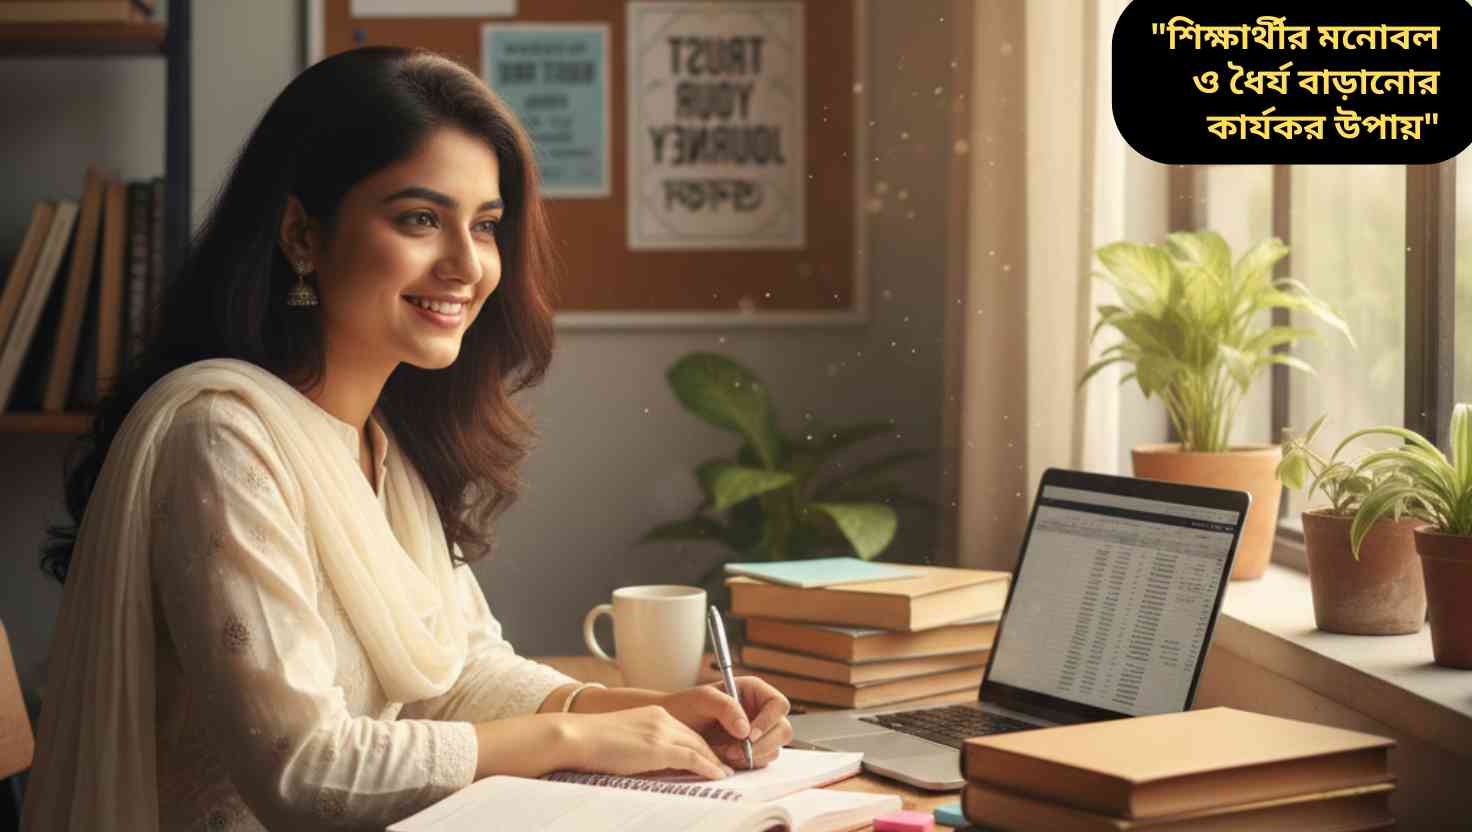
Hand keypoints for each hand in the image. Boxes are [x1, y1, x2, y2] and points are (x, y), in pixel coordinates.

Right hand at [561, 705, 733, 780]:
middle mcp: (662, 718)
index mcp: (653, 714)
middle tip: (726, 767)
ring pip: (699, 746)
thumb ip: (644, 745)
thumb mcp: (625, 738)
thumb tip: (655, 762)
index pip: (686, 731)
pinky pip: (693, 757)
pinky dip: (709, 767)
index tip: (712, 758)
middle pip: (697, 737)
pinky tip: (718, 776)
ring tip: (726, 774)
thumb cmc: (592, 743)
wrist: (577, 736)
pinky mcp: (658, 747)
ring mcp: (661, 731)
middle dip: (714, 753)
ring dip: (715, 762)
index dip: (702, 746)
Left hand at [660, 676, 792, 769]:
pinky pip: (761, 761)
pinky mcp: (752, 751)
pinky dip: (745, 764)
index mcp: (754, 691)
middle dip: (762, 745)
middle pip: (783, 730)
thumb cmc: (686, 707)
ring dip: (752, 756)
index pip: (778, 705)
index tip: (748, 735)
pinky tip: (725, 758)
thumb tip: (746, 729)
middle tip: (735, 752)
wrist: (672, 728)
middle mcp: (761, 711)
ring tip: (724, 753)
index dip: (769, 721)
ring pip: (774, 749)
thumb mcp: (702, 699)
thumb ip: (725, 707)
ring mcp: (759, 733)